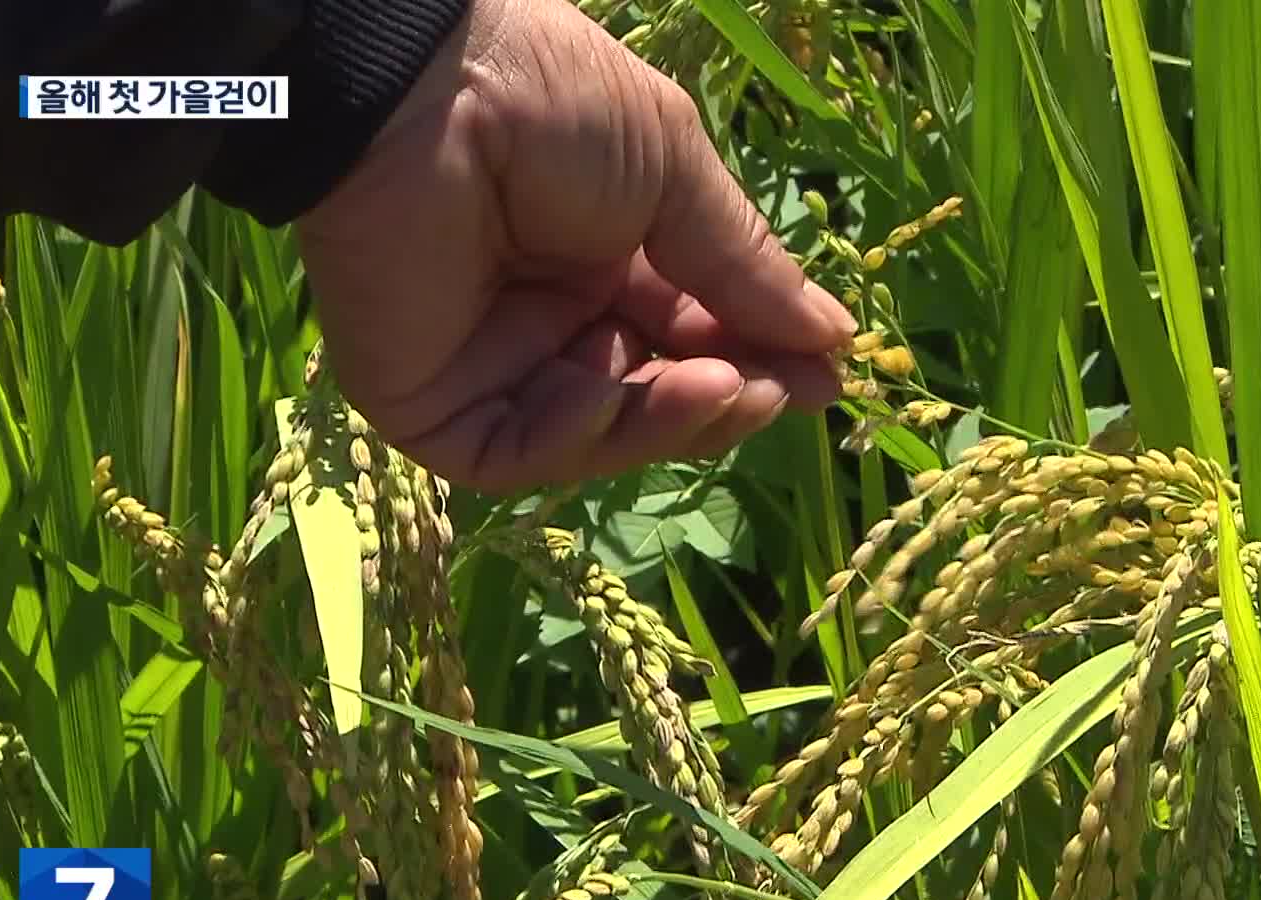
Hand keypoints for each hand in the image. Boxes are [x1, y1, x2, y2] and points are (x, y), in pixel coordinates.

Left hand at [293, 0, 855, 492]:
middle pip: (653, 397)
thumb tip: (833, 340)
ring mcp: (490, 364)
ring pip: (597, 436)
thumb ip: (746, 268)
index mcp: (606, 256)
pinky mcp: (429, 403)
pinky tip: (606, 388)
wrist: (426, 86)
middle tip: (779, 393)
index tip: (827, 380)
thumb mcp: (674, 175)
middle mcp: (551, 317)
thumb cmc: (551, 102)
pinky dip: (576, 434)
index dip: (758, 360)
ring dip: (665, 420)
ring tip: (717, 386)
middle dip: (723, 400)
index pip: (693, 336)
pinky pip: (518, 452)